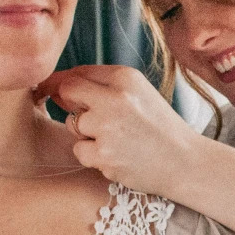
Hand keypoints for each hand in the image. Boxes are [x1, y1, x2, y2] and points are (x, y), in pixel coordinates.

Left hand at [36, 65, 205, 198]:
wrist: (185, 162)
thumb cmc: (159, 127)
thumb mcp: (140, 92)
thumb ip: (103, 84)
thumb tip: (59, 86)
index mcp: (126, 78)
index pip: (77, 73)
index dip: (59, 83)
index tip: (50, 91)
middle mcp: (116, 98)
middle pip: (68, 93)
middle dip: (71, 105)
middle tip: (93, 120)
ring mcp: (108, 128)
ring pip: (73, 125)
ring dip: (87, 134)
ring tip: (116, 140)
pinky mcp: (104, 155)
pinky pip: (79, 151)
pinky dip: (93, 156)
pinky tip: (116, 156)